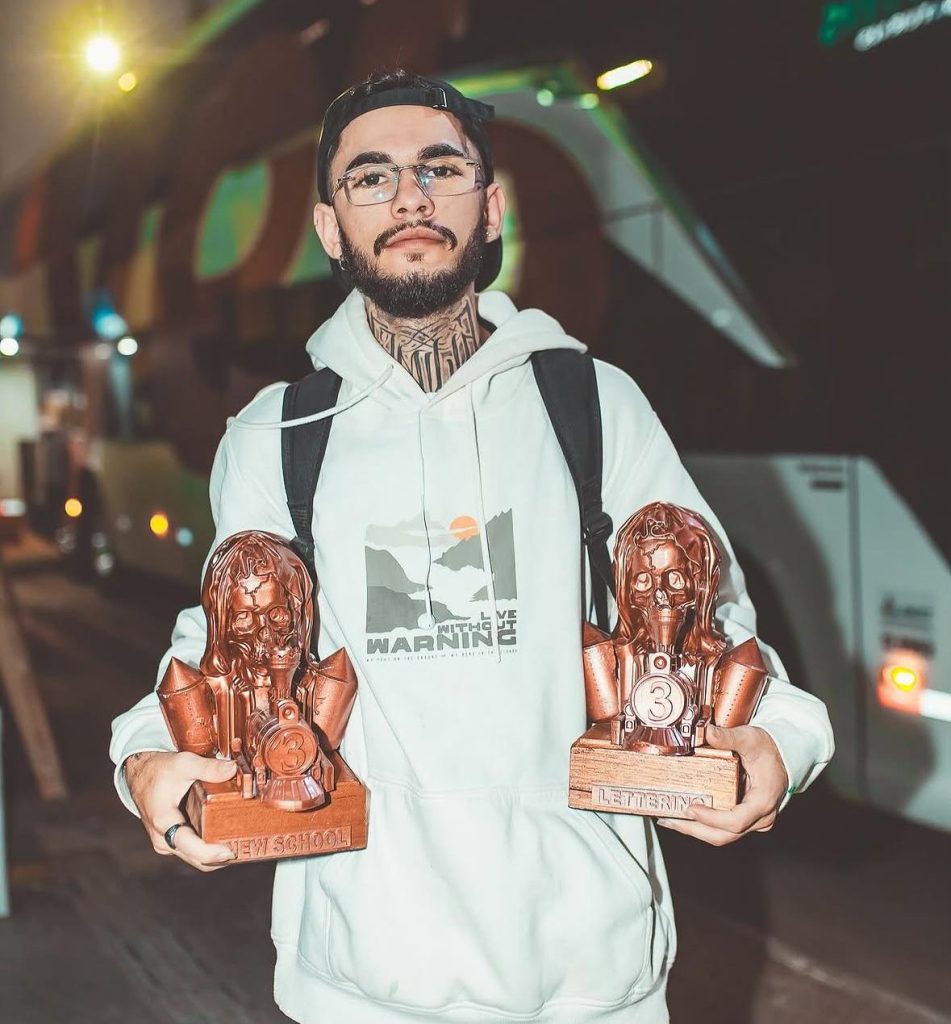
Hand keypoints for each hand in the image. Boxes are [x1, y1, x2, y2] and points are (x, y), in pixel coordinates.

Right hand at [124, 750, 237, 870]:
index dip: (211, 853)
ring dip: (216, 856)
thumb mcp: (184, 763)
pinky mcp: (171, 841)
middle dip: (221, 857)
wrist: (138, 774)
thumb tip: (233, 769)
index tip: (232, 852)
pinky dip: (209, 850)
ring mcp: (166, 843)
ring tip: (241, 844)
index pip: (190, 847)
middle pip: (196, 859)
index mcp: (164, 822)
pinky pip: (192, 852)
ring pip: (195, 858)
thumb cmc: (158, 770)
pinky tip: (227, 840)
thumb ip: (209, 767)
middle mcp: (163, 839)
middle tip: (246, 847)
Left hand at [656, 724, 788, 845]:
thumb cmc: (769, 749)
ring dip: (694, 829)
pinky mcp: (744, 818)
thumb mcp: (751, 739)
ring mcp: (752, 821)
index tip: (691, 809)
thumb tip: (708, 732)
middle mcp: (760, 817)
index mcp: (763, 801)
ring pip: (722, 835)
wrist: (783, 756)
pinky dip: (702, 824)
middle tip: (668, 819)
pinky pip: (722, 828)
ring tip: (668, 819)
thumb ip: (729, 737)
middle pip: (724, 835)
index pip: (736, 821)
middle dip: (694, 829)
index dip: (712, 819)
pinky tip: (682, 815)